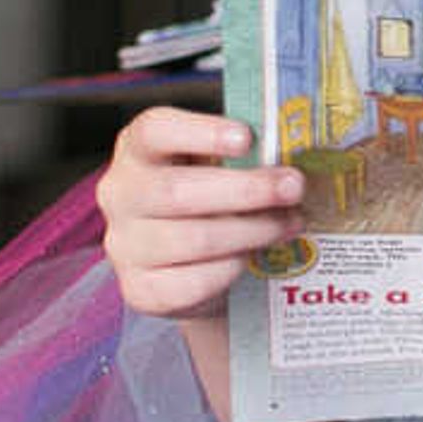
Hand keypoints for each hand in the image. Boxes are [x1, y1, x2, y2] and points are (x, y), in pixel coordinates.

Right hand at [101, 108, 303, 324]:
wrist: (197, 265)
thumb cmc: (215, 200)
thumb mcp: (225, 166)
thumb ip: (249, 156)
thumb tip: (300, 155)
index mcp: (139, 150)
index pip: (154, 131)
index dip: (200, 132)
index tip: (247, 137)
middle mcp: (122, 194)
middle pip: (176, 191)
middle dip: (246, 189)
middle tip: (294, 187)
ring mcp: (125, 245)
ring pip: (192, 239)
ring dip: (253, 231)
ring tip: (292, 224)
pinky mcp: (140, 290)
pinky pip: (191, 283)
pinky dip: (233, 270)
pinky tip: (257, 259)